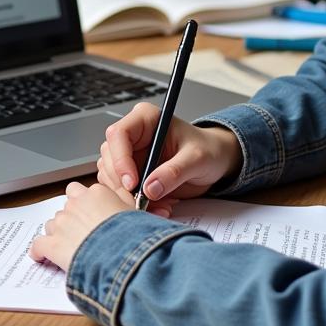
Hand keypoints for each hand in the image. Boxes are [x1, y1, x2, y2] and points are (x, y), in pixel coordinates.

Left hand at [28, 180, 134, 272]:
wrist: (122, 257)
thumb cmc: (132, 236)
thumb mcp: (134, 210)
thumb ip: (123, 198)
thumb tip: (121, 195)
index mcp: (95, 193)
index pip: (81, 191)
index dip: (86, 205)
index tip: (90, 215)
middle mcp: (75, 204)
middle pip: (66, 207)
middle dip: (71, 218)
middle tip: (82, 232)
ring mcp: (62, 224)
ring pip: (52, 224)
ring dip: (58, 233)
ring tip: (69, 247)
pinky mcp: (52, 244)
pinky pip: (38, 246)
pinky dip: (38, 251)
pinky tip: (41, 256)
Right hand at [96, 103, 241, 205]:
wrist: (215, 162)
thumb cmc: (208, 150)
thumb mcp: (197, 158)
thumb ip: (174, 172)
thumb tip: (150, 188)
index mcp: (145, 119)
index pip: (119, 134)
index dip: (120, 159)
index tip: (132, 183)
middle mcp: (133, 136)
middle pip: (109, 159)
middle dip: (124, 184)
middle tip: (144, 202)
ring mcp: (129, 156)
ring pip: (111, 177)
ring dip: (130, 197)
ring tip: (160, 205)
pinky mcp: (131, 174)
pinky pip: (121, 190)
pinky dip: (135, 203)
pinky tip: (158, 206)